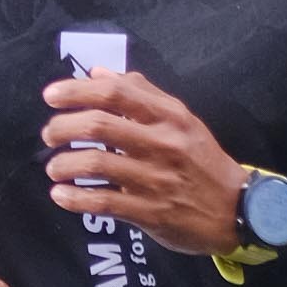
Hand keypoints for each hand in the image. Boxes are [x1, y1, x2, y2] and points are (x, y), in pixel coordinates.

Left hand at [40, 69, 246, 257]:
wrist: (237, 209)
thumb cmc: (202, 160)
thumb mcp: (181, 119)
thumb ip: (141, 93)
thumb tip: (98, 73)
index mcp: (169, 116)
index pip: (116, 93)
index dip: (77, 91)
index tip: (51, 96)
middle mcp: (162, 144)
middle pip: (98, 126)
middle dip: (62, 128)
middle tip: (49, 134)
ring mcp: (156, 180)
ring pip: (96, 165)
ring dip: (64, 164)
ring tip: (54, 167)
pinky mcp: (150, 213)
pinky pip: (103, 203)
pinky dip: (74, 199)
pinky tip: (61, 195)